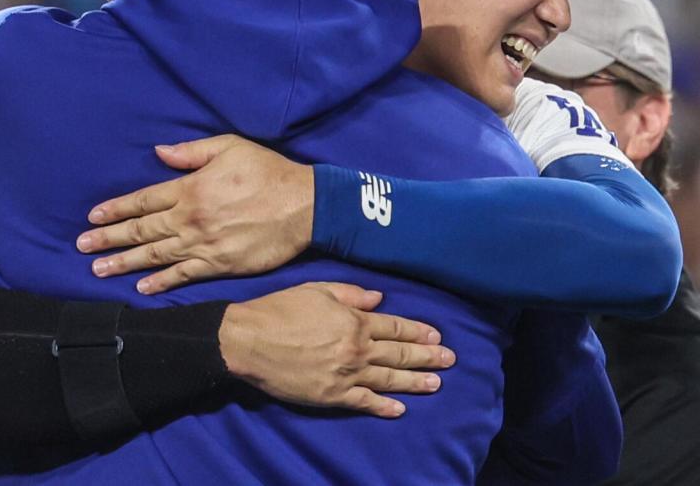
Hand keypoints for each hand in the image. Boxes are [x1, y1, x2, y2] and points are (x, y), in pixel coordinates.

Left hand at [78, 135, 313, 292]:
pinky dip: (161, 283)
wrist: (303, 206)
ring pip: (156, 256)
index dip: (116, 209)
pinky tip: (141, 288)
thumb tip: (159, 153)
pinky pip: (184, 275)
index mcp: (191, 189)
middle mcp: (191, 218)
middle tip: (82, 247)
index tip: (93, 217)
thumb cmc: (268, 172)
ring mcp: (204, 245)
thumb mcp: (230, 147)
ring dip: (124, 263)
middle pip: (142, 230)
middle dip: (109, 238)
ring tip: (99, 269)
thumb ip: (192, 152)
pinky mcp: (220, 265)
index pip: (144, 201)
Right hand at [219, 282, 455, 417]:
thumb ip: (351, 294)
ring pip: (388, 380)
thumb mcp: (317, 290)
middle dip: (427, 356)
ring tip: (437, 383)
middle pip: (398, 354)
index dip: (418, 331)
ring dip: (415, 382)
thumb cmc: (280, 310)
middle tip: (450, 359)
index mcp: (354, 321)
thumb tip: (380, 299)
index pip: (395, 326)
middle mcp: (356, 349)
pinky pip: (364, 403)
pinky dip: (383, 407)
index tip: (437, 335)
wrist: (249, 340)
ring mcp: (345, 375)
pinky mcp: (331, 396)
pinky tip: (399, 409)